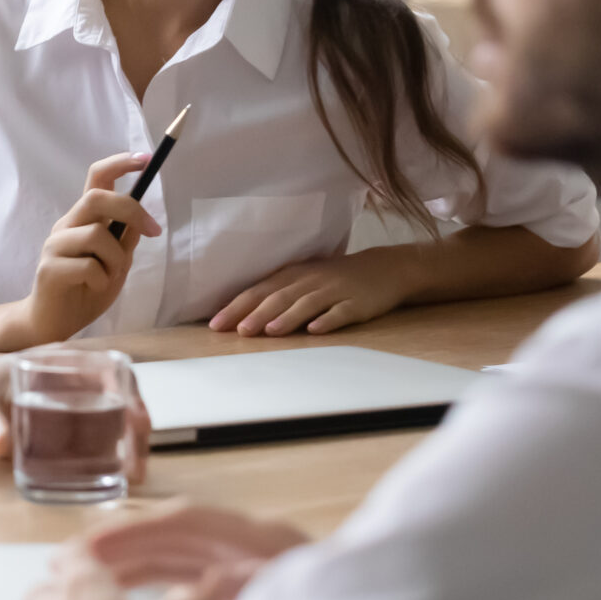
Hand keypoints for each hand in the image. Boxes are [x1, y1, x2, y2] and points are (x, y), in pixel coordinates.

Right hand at [0, 153, 157, 351]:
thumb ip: (124, 239)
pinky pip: (89, 267)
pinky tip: (93, 290)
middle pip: (96, 198)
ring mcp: (54, 247)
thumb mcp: (116, 262)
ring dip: (116, 258)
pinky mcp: (49, 270)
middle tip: (153, 230)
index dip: (120, 164)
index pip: (97, 178)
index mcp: (81, 219)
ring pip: (96, 234)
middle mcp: (66, 226)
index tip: (147, 159)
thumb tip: (142, 217)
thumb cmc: (84, 290)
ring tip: (109, 278)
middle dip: (131, 209)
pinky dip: (102, 280)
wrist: (51, 323)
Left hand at [0, 325, 151, 482]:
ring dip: (130, 443)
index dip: (131, 397)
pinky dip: (114, 450)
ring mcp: (76, 397)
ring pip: (118, 415)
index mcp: (57, 362)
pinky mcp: (71, 418)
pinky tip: (113, 476)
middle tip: (137, 470)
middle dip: (138, 430)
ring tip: (131, 477)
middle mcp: (74, 376)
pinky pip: (102, 431)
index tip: (137, 426)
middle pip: (124, 395)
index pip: (110, 371)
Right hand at [84, 502, 307, 589]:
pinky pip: (194, 572)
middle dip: (126, 545)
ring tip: (91, 580)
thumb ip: (251, 596)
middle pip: (178, 532)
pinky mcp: (249, 586)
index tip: (95, 548)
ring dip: (137, 563)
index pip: (190, 519)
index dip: (138, 531)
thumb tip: (215, 580)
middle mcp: (257, 544)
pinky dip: (160, 580)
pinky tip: (131, 598)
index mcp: (267, 541)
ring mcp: (252, 563)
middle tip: (76, 562)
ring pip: (182, 553)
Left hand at [208, 248, 418, 335]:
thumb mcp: (304, 279)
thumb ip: (277, 294)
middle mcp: (311, 280)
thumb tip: (240, 314)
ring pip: (307, 303)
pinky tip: (315, 330)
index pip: (259, 290)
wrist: (384, 268)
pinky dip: (328, 320)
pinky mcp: (357, 302)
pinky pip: (341, 311)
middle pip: (280, 297)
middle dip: (257, 313)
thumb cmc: (334, 278)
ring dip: (288, 317)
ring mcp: (335, 290)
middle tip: (239, 330)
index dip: (237, 306)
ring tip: (270, 331)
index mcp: (293, 275)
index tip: (216, 324)